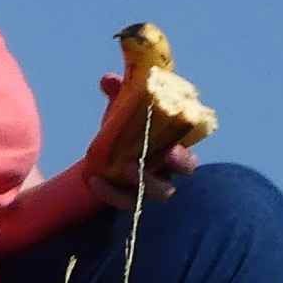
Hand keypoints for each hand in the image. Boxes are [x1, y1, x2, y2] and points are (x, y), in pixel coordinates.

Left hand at [78, 74, 199, 209]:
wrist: (107, 155)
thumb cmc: (127, 129)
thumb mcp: (125, 110)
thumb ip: (122, 93)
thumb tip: (109, 79)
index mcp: (173, 155)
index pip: (188, 162)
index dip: (183, 158)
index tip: (171, 150)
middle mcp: (164, 176)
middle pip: (174, 183)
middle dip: (163, 176)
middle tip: (147, 160)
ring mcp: (145, 191)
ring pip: (153, 196)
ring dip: (142, 183)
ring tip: (123, 166)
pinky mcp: (127, 199)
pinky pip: (124, 202)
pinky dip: (109, 193)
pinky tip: (93, 179)